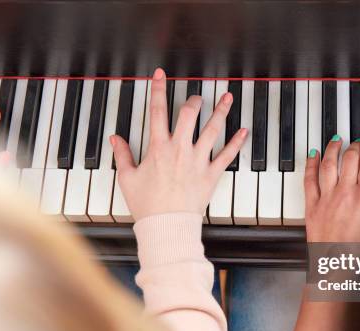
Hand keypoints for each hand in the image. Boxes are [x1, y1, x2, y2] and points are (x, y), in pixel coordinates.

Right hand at [111, 68, 247, 219]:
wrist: (166, 225)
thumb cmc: (147, 205)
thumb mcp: (127, 178)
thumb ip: (122, 155)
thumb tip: (115, 139)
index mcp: (159, 148)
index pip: (157, 111)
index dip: (159, 89)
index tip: (161, 75)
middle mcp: (180, 149)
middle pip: (189, 115)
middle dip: (193, 101)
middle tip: (197, 96)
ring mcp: (198, 161)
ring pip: (212, 130)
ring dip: (221, 111)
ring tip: (227, 98)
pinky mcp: (211, 174)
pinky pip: (227, 155)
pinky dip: (237, 142)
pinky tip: (244, 131)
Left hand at [304, 133, 359, 242]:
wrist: (338, 268)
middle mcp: (346, 192)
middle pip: (349, 159)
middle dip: (354, 145)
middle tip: (357, 140)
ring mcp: (327, 198)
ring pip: (328, 164)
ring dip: (332, 148)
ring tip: (336, 139)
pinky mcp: (311, 206)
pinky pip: (309, 179)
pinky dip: (310, 164)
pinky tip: (313, 155)